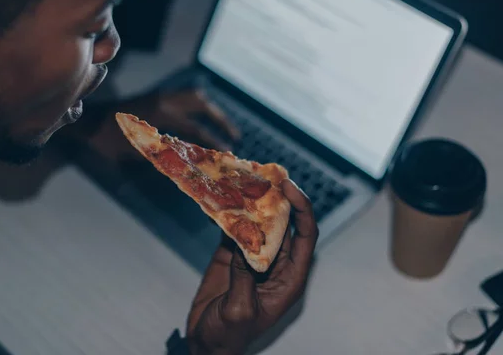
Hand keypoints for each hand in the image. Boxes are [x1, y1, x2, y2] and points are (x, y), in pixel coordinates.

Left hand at [67, 88, 239, 161]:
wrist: (90, 120)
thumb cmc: (109, 142)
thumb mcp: (136, 154)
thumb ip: (163, 157)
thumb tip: (189, 165)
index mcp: (161, 117)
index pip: (196, 131)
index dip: (214, 142)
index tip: (227, 152)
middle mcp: (165, 102)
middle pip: (203, 107)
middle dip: (221, 122)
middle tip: (234, 136)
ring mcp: (161, 96)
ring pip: (195, 96)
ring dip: (211, 110)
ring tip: (222, 124)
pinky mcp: (156, 95)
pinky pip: (184, 95)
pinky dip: (198, 104)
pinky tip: (202, 115)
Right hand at [187, 180, 317, 354]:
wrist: (206, 344)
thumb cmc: (229, 336)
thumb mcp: (240, 311)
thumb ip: (246, 278)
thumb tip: (246, 244)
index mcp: (290, 279)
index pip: (306, 236)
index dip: (302, 209)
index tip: (289, 187)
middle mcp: (277, 264)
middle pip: (285, 223)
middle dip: (278, 197)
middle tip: (266, 174)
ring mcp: (254, 258)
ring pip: (261, 222)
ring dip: (254, 201)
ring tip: (244, 178)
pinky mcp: (232, 256)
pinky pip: (236, 229)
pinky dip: (230, 213)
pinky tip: (223, 197)